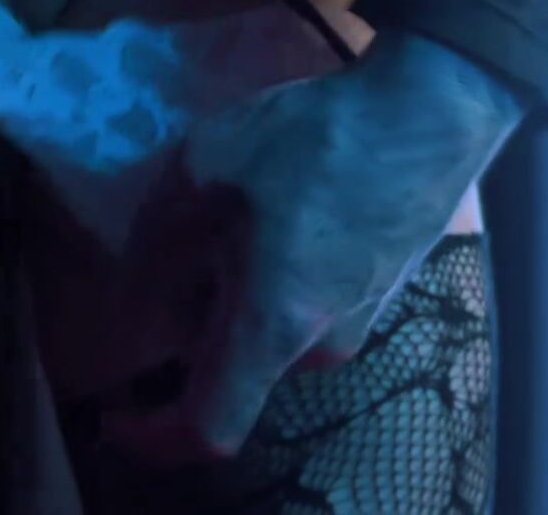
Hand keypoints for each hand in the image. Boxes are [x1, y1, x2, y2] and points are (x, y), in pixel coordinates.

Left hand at [104, 32, 523, 463]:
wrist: (430, 109)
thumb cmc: (315, 140)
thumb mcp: (204, 170)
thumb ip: (157, 241)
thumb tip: (138, 293)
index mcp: (273, 328)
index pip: (208, 428)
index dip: (153, 438)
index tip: (116, 414)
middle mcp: (321, 346)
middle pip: (232, 365)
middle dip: (189, 322)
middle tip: (179, 245)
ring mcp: (361, 322)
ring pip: (269, 331)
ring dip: (233, 293)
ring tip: (231, 211)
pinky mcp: (381, 290)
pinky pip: (307, 306)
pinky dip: (274, 278)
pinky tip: (278, 207)